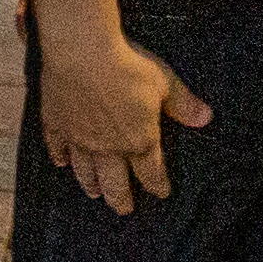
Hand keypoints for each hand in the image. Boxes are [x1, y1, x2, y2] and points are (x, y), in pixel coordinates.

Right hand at [36, 17, 212, 212]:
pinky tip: (61, 163)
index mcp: (139, 140)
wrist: (81, 52)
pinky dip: (60, 157)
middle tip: (124, 209)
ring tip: (94, 193)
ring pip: (85, 171)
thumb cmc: (127, 65)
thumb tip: (205, 118)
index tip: (161, 193)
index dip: (157, 185)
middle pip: (115, 183)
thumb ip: (183, 104)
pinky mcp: (56, 124)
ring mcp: (79, 139)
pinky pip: (57, 147)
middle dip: (121, 199)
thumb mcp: (164, 82)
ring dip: (91, 184)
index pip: (151, 173)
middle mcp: (108, 148)